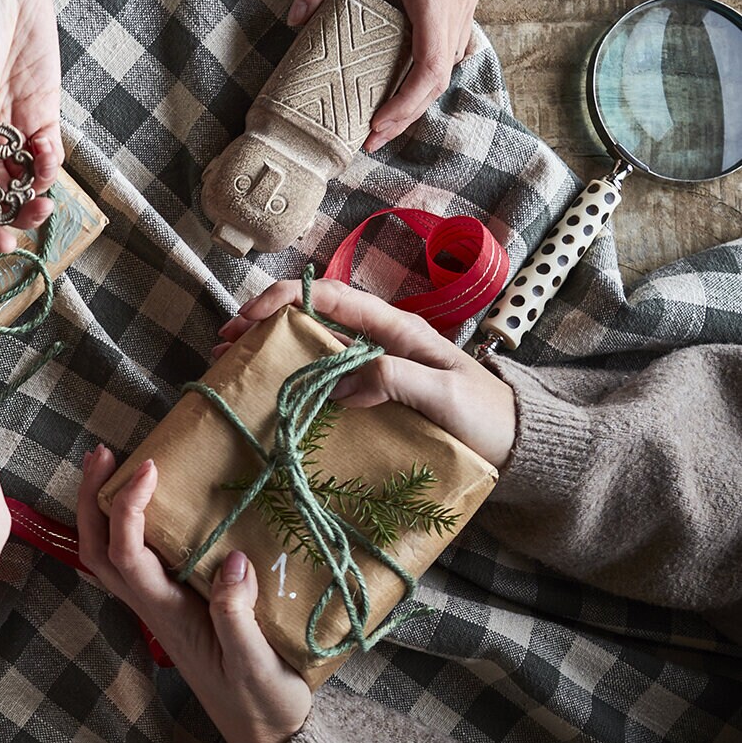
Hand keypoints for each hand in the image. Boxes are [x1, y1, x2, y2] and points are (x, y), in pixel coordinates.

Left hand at [78, 450, 310, 742]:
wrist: (265, 737)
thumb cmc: (261, 702)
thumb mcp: (256, 664)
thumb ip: (238, 617)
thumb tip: (233, 563)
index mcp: (166, 613)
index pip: (127, 553)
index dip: (129, 507)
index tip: (149, 467)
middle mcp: (152, 606)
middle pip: (99, 550)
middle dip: (92, 499)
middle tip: (102, 452)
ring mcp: (159, 607)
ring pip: (110, 556)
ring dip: (102, 510)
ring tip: (112, 465)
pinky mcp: (174, 608)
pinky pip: (136, 562)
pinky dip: (128, 527)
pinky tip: (148, 506)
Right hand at [217, 276, 515, 466]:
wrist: (516, 445)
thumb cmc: (487, 416)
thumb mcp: (446, 395)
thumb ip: (395, 379)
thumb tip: (338, 383)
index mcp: (396, 328)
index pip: (331, 297)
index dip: (285, 300)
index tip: (249, 317)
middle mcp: (378, 340)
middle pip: (312, 319)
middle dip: (264, 325)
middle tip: (225, 344)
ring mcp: (372, 366)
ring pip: (312, 348)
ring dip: (271, 352)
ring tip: (234, 365)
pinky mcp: (371, 393)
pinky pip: (323, 379)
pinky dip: (290, 379)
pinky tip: (269, 394)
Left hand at [288, 0, 478, 152]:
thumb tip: (293, 18)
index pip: (427, 68)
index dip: (405, 105)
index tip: (376, 125)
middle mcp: (456, 9)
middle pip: (437, 82)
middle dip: (405, 116)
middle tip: (371, 139)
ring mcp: (464, 10)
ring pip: (445, 72)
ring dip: (416, 101)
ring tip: (382, 121)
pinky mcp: (462, 8)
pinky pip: (448, 55)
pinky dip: (426, 79)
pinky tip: (402, 90)